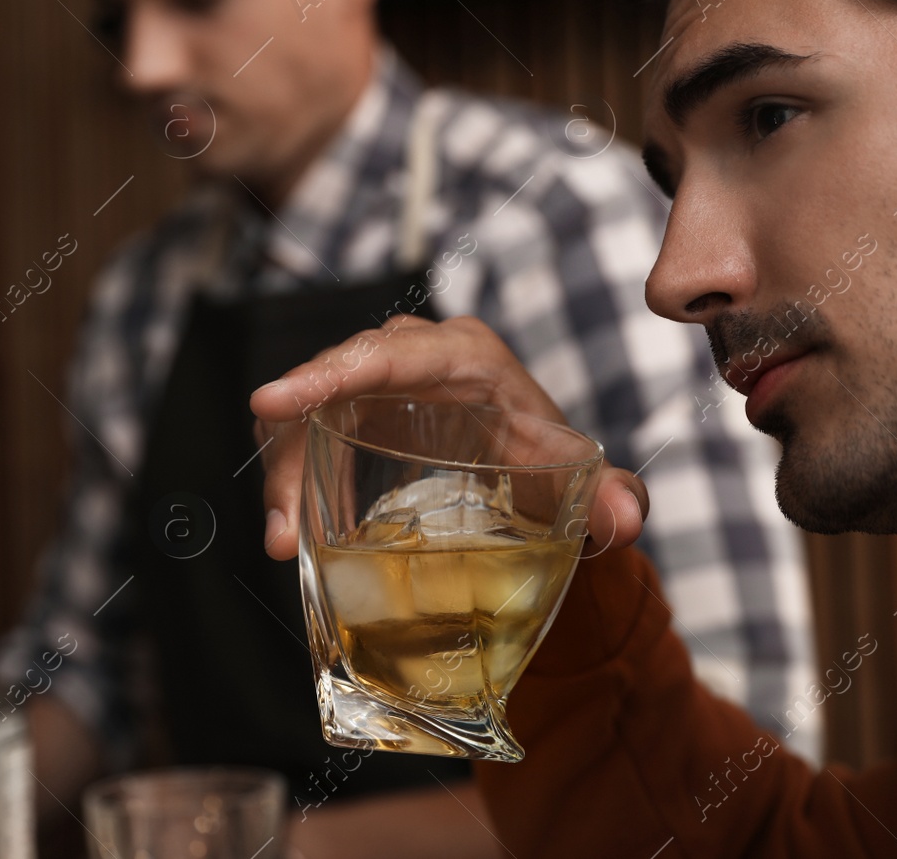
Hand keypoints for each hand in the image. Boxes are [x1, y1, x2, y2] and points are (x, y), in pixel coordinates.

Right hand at [249, 315, 647, 560]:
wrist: (529, 470)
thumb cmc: (549, 461)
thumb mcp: (577, 479)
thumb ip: (611, 500)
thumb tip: (624, 521)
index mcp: (466, 356)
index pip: (391, 354)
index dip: (329, 374)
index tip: (272, 401)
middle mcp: (413, 357)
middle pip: (334, 383)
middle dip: (295, 447)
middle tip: (283, 522)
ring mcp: (375, 384)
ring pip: (309, 414)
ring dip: (287, 476)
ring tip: (285, 543)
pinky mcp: (351, 414)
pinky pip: (306, 438)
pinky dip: (291, 483)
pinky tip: (291, 538)